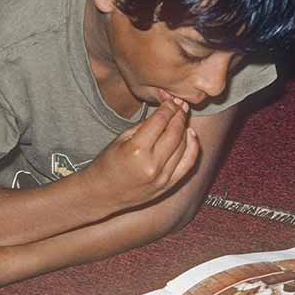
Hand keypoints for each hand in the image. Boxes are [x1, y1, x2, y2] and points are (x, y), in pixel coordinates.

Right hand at [84, 96, 200, 210]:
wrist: (102, 194)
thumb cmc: (107, 163)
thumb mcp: (120, 139)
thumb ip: (144, 125)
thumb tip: (165, 110)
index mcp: (136, 150)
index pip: (160, 121)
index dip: (168, 107)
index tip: (171, 100)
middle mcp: (152, 165)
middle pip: (175, 132)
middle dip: (179, 115)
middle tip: (180, 105)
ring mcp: (162, 177)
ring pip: (183, 146)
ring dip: (185, 129)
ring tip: (182, 118)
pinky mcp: (167, 186)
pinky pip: (188, 164)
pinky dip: (192, 148)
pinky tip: (191, 135)